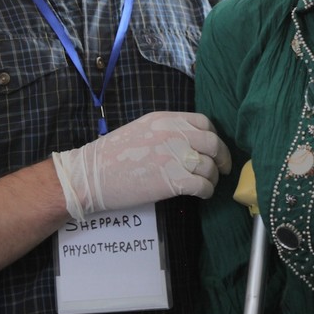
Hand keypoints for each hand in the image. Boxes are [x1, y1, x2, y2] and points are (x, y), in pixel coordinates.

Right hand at [52, 111, 231, 218]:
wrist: (91, 175)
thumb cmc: (110, 156)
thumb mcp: (141, 130)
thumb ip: (166, 131)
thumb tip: (189, 143)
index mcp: (164, 119)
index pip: (203, 122)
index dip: (214, 136)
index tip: (214, 149)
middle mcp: (173, 134)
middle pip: (213, 143)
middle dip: (223, 157)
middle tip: (223, 168)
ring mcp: (174, 156)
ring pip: (210, 166)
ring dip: (213, 177)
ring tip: (207, 184)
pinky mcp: (173, 181)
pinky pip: (203, 185)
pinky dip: (207, 191)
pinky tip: (201, 194)